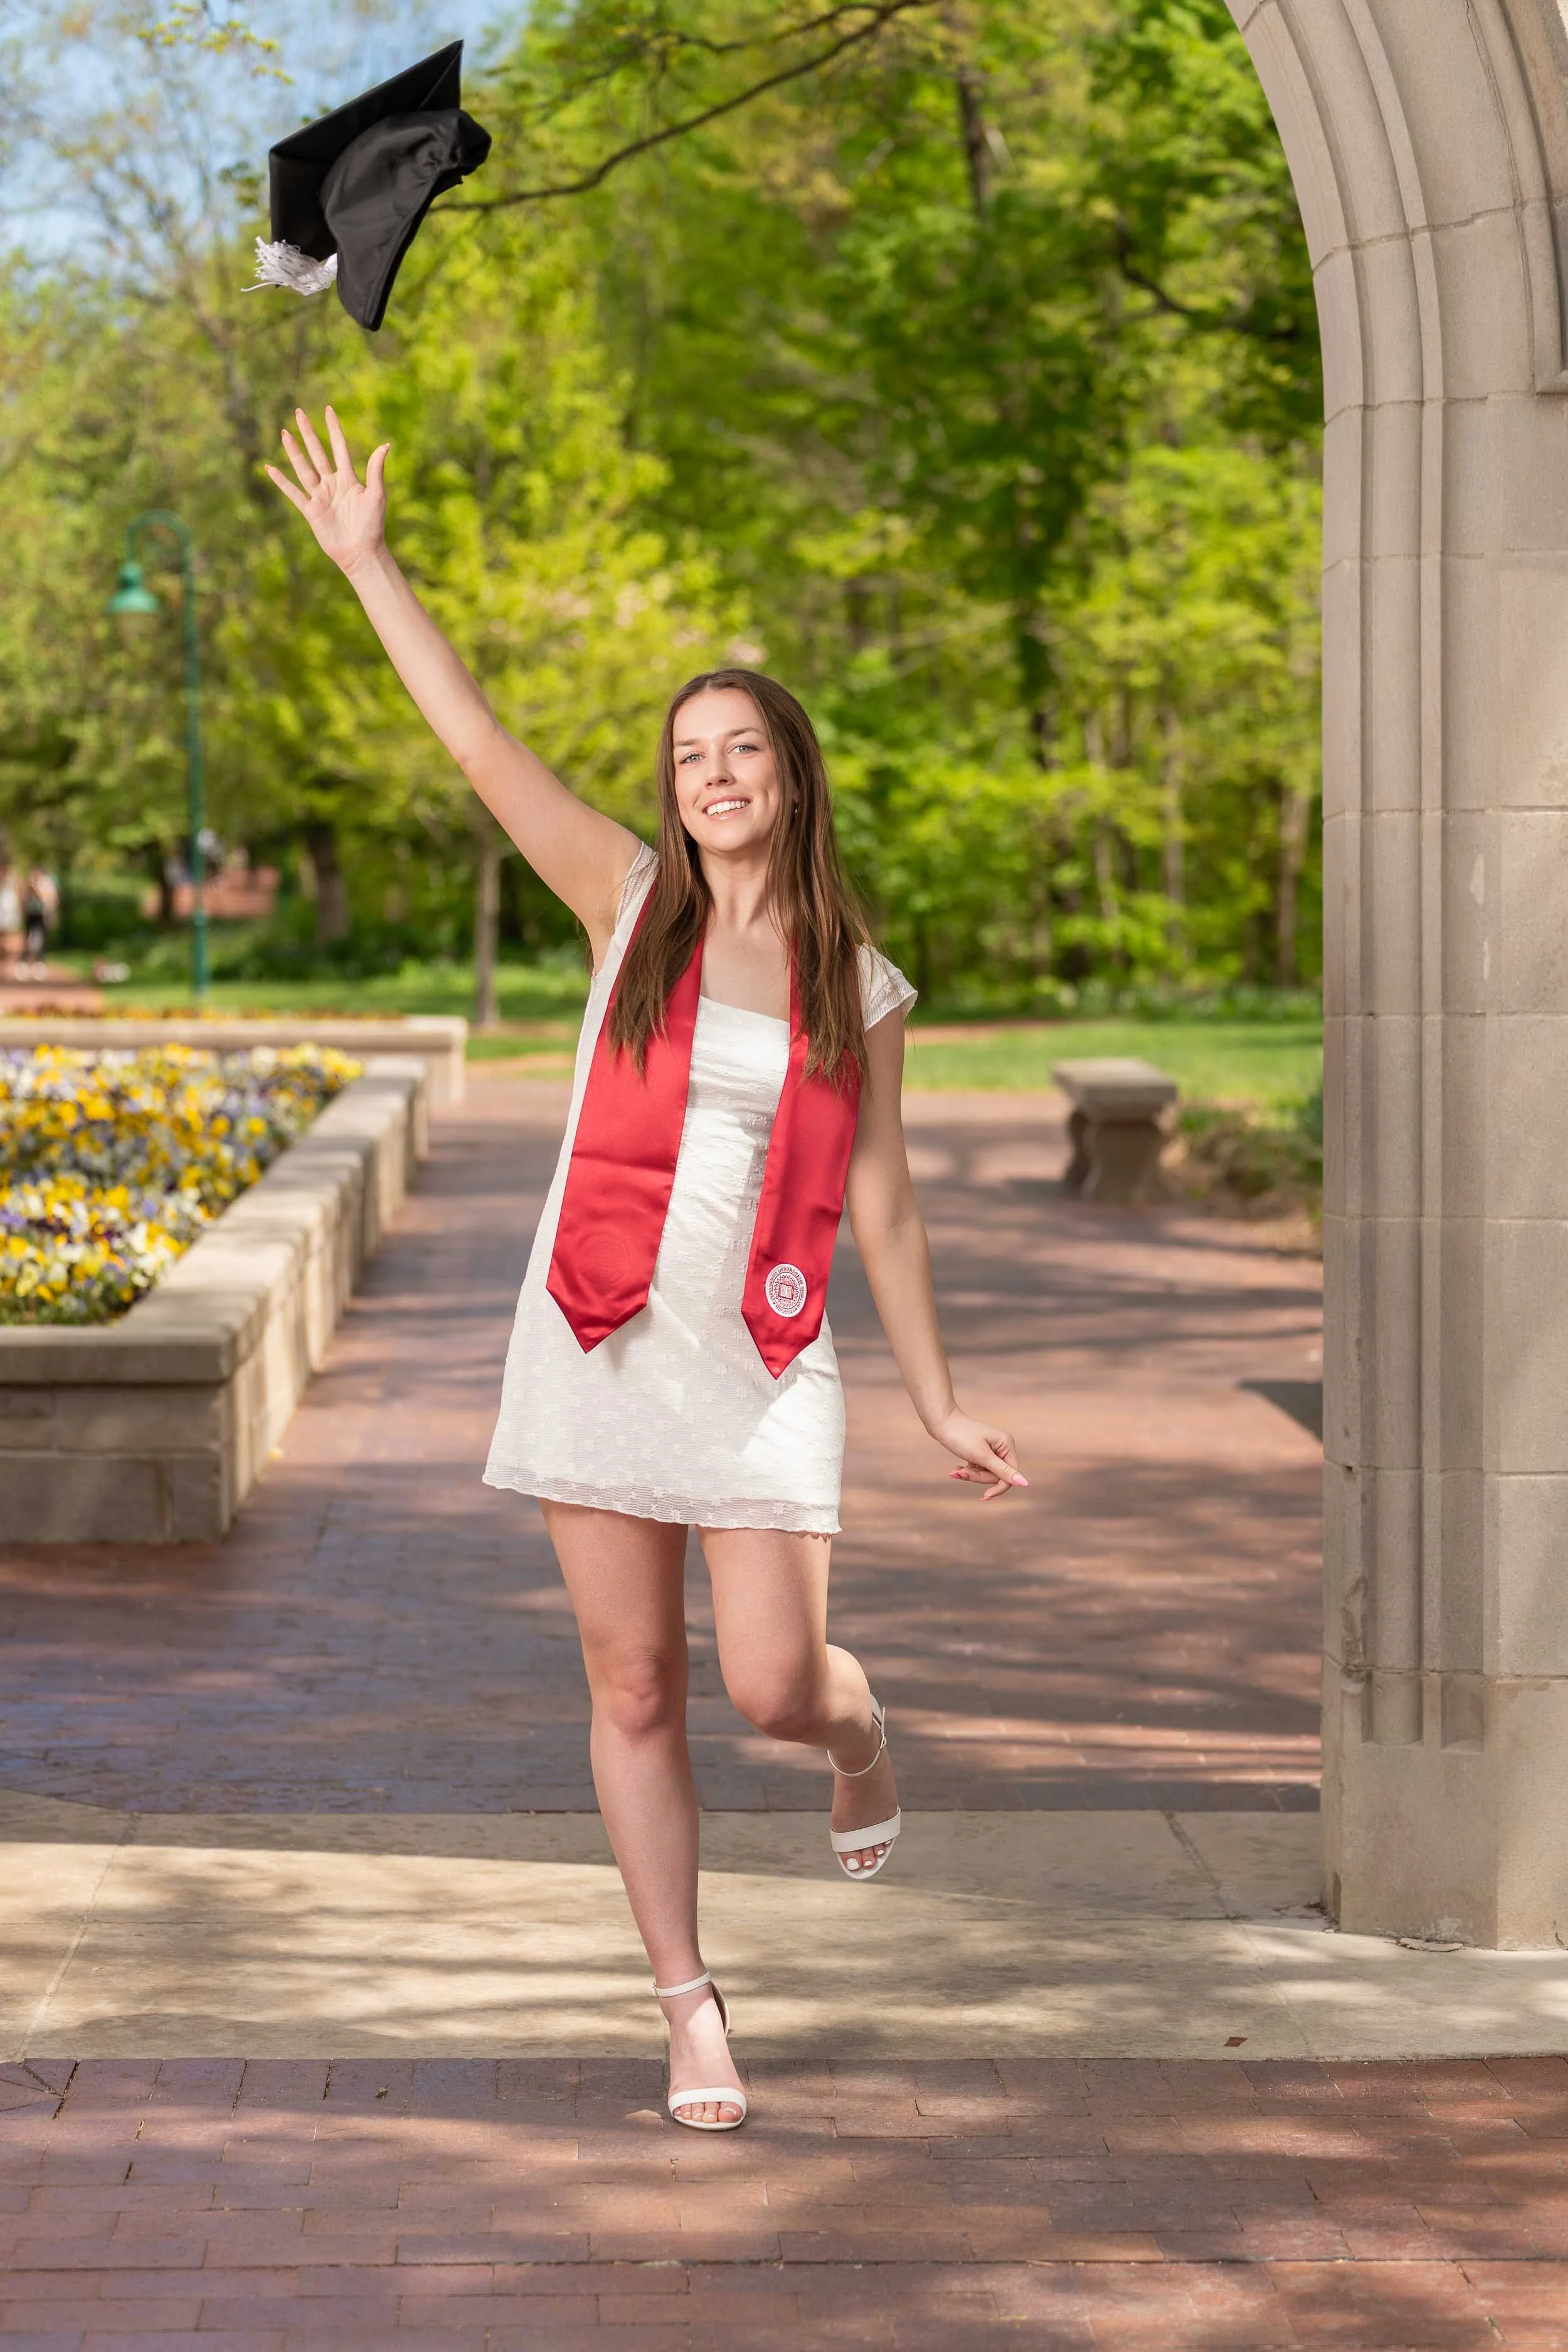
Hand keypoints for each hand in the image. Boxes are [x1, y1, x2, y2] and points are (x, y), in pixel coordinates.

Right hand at [265, 405, 388, 575]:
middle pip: (317, 453)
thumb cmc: (372, 526)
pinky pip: (293, 493)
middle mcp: (332, 484)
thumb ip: (376, 470)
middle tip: (299, 412)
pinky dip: (282, 481)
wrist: (361, 552)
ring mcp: (320, 497)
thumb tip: (385, 444)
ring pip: (303, 468)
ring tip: (285, 433)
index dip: (333, 429)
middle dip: (308, 433)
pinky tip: (271, 468)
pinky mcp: (311, 511)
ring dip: (294, 451)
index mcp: (349, 479)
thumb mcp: (377, 495)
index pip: (339, 447)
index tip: (328, 410)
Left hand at [929, 1406, 1027, 1501]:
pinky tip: (956, 1470)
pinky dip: (967, 1471)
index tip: (984, 1496)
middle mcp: (1001, 1447)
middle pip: (997, 1475)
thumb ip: (1003, 1471)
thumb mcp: (982, 1457)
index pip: (1011, 1474)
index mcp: (1007, 1445)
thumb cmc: (961, 1437)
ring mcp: (991, 1450)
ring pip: (986, 1474)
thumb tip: (1025, 1483)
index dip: (999, 1487)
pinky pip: (978, 1469)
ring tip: (956, 1471)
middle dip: (978, 1477)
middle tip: (963, 1473)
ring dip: (971, 1475)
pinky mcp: (980, 1452)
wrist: (940, 1422)